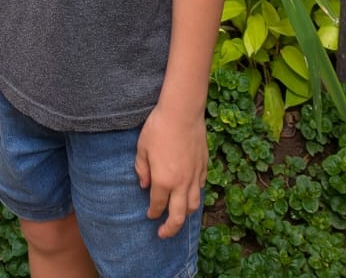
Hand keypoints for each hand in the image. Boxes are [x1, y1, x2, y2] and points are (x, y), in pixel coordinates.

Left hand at [135, 104, 207, 238]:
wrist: (182, 111)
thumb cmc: (158, 127)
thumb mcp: (142, 147)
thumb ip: (142, 169)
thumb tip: (144, 185)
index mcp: (163, 180)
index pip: (157, 205)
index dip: (152, 213)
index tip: (149, 215)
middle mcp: (181, 183)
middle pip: (178, 216)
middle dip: (170, 228)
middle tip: (163, 233)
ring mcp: (194, 176)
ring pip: (193, 205)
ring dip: (185, 215)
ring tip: (178, 216)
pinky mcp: (204, 166)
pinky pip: (200, 188)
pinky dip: (194, 195)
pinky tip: (189, 193)